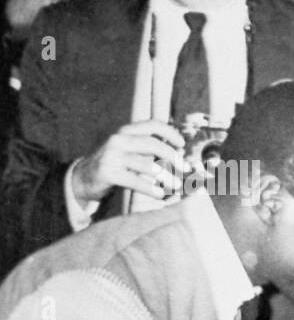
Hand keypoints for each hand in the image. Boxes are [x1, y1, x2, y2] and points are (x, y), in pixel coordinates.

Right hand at [70, 120, 186, 205]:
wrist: (82, 178)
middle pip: (153, 144)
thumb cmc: (114, 165)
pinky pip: (135, 181)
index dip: (170, 132)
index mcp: (125, 132)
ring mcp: (112, 156)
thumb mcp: (129, 152)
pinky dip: (150, 188)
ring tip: (176, 185)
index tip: (182, 144)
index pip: (152, 125)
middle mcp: (118, 140)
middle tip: (185, 168)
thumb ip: (148, 150)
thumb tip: (179, 154)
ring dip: (166, 176)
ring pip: (147, 165)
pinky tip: (160, 194)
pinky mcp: (107, 172)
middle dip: (173, 156)